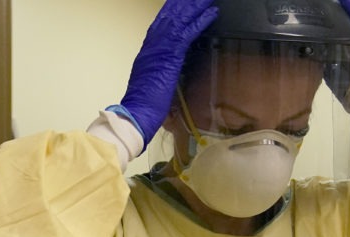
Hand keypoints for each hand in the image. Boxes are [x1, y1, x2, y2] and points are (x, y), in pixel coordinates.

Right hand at [116, 0, 218, 146]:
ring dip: (195, 5)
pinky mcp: (171, 54)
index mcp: (148, 49)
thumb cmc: (144, 104)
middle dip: (184, 2)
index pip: (161, 22)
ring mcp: (161, 47)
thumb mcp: (151, 81)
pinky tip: (212, 12)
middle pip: (171, 14)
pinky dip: (201, 20)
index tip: (181, 1)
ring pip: (180, 18)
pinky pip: (188, 32)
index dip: (172, 9)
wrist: (137, 112)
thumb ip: (160, 70)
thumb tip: (168, 69)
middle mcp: (153, 43)